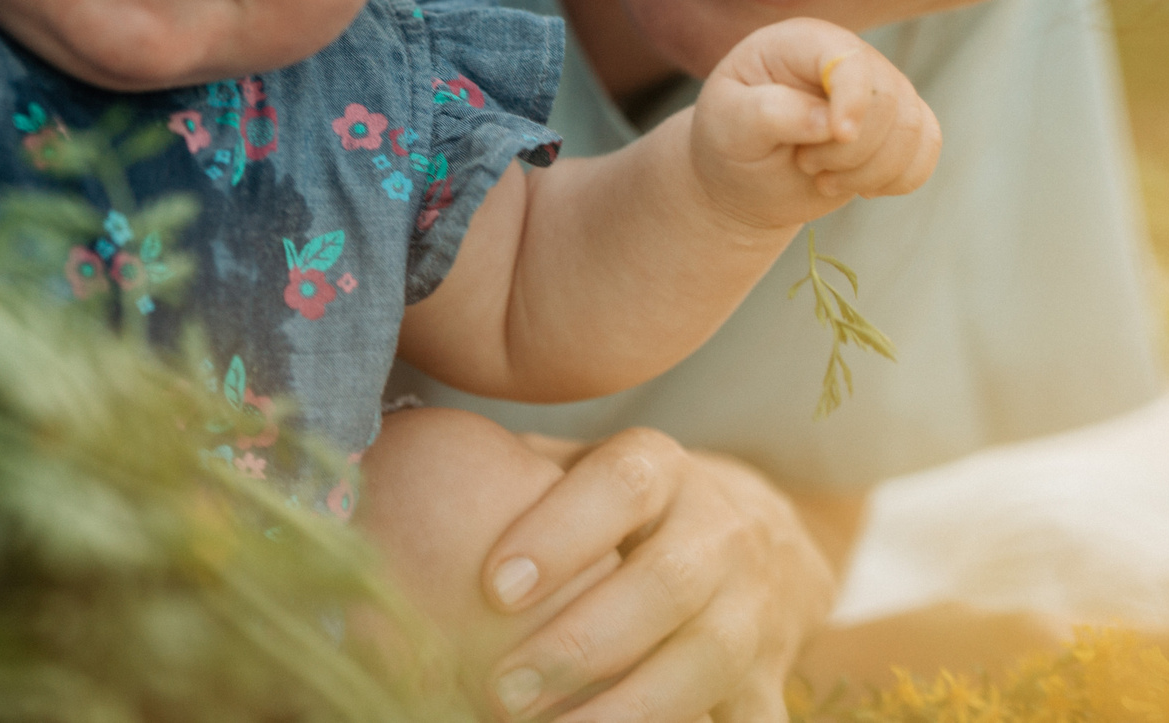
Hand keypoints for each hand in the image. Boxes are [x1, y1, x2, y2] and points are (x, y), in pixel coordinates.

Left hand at [475, 430, 836, 722]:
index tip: (494, 588)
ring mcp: (755, 606)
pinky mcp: (772, 677)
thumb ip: (513, 481)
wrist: (760, 541)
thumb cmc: (622, 514)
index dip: (561, 533)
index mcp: (663, 470)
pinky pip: (749, 720)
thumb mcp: (580, 474)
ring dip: (629, 709)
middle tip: (502, 690)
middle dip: (581, 643)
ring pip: (708, 657)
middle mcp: (721, 530)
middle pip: (666, 581)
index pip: (621, 485)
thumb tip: (396, 483)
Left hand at [692, 21, 938, 230]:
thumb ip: (769, 113)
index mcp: (803, 42)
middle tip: (804, 164)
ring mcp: (880, 91)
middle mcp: (850, 58)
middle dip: (850, 150)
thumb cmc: (729, 138)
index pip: (851, 60)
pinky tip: (860, 186)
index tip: (839, 136)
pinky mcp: (898, 127)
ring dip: (871, 171)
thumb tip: (826, 122)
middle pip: (889, 99)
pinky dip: (899, 179)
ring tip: (823, 177)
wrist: (744, 175)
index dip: (854, 99)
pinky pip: (927, 150)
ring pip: (914, 129)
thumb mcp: (729, 123)